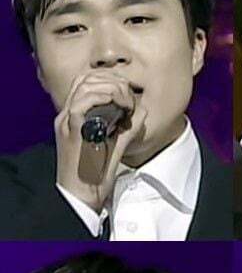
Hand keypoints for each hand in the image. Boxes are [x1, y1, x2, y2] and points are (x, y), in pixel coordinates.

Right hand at [55, 71, 146, 211]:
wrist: (80, 194)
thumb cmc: (95, 173)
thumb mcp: (115, 144)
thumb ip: (127, 127)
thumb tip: (142, 110)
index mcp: (75, 117)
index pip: (87, 83)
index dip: (110, 80)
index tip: (128, 93)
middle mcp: (68, 116)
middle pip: (86, 78)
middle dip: (112, 80)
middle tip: (129, 96)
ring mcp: (68, 122)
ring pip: (84, 85)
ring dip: (110, 88)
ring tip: (125, 103)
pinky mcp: (71, 131)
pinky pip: (82, 103)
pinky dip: (102, 97)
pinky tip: (118, 106)